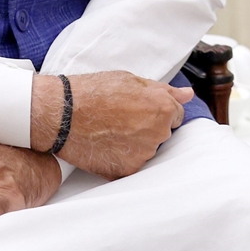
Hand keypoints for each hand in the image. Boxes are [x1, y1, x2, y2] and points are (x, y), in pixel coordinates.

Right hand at [31, 71, 191, 178]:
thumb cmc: (94, 92)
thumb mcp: (131, 81)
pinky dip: (120, 158)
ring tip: (110, 131)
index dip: (156, 111)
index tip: (139, 111)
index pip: (175, 115)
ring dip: (134, 144)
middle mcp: (158, 133)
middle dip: (147, 127)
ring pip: (146, 150)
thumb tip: (187, 95)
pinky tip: (105, 145)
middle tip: (120, 119)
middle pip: (161, 133)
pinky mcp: (125, 170)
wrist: (61, 113)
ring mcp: (142, 154)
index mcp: (163, 108)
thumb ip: (164, 91)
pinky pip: (130, 165)